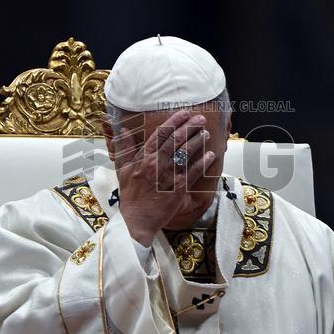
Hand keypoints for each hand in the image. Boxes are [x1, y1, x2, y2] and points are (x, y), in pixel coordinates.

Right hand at [109, 109, 213, 246]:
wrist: (136, 219)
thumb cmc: (130, 195)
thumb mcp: (122, 169)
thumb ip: (125, 148)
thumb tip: (124, 130)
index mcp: (143, 158)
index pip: (160, 134)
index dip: (174, 122)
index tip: (184, 113)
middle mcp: (156, 164)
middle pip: (176, 140)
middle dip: (190, 126)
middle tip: (200, 118)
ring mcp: (168, 176)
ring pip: (186, 153)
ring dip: (198, 141)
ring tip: (206, 132)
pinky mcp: (178, 188)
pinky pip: (193, 172)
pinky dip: (203, 162)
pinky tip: (210, 154)